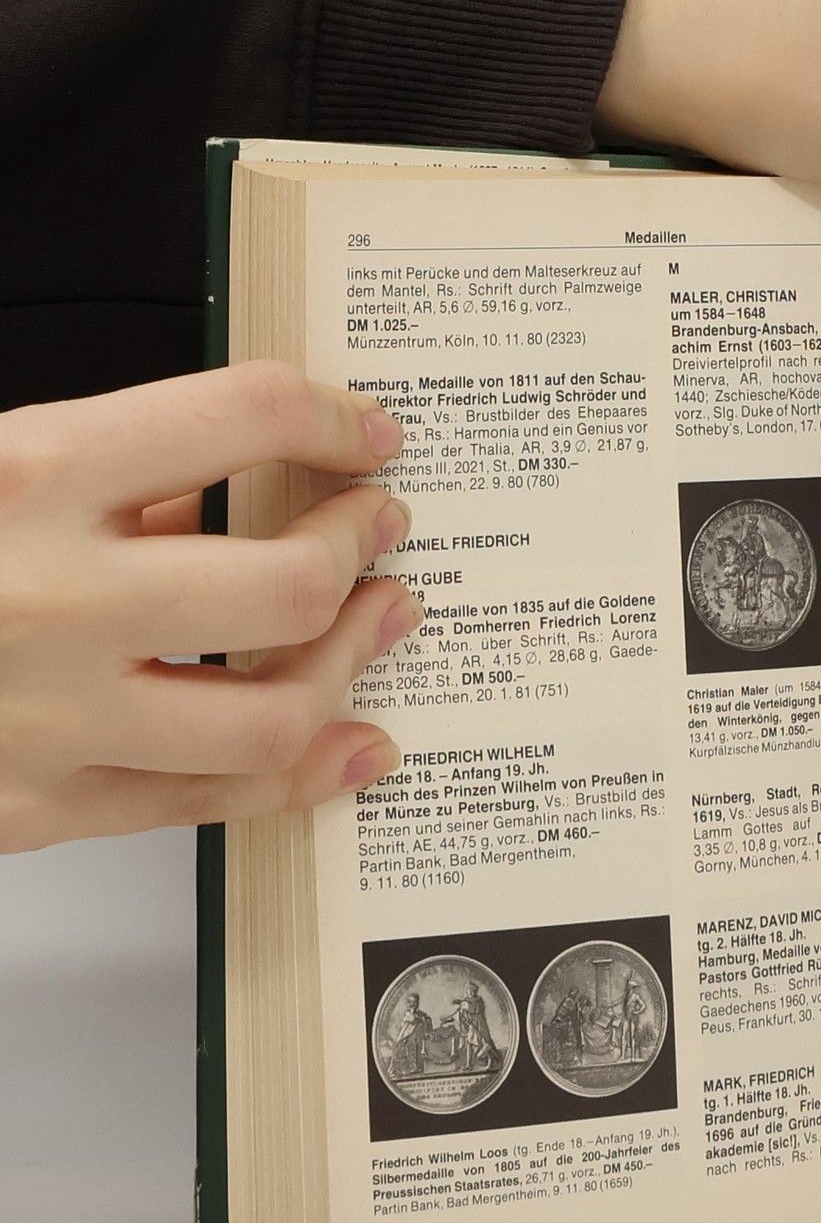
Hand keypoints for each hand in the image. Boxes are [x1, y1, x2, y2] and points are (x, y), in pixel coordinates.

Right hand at [0, 363, 419, 851]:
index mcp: (21, 473)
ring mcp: (45, 717)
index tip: (364, 432)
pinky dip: (303, 776)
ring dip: (350, 662)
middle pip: (281, 582)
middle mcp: (47, 598)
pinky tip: (353, 744)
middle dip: (355, 547)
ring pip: (268, 713)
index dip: (329, 416)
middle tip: (381, 528)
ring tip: (382, 621)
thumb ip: (101, 471)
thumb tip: (218, 487)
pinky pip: (208, 802)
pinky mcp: (34, 807)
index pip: (239, 415)